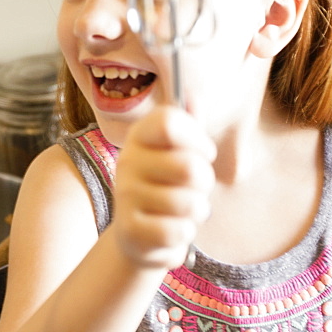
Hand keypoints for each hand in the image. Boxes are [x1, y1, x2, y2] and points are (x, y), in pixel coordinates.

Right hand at [110, 106, 215, 268]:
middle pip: (190, 167)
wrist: (137, 236)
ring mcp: (126, 196)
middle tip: (194, 187)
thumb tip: (194, 96)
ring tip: (182, 209)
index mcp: (140, 136)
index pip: (170, 122)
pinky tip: (171, 229)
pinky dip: (184, 233)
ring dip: (197, 210)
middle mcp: (127, 161)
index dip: (197, 137)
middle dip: (205, 182)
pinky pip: (179, 231)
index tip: (204, 151)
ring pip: (190, 202)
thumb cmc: (167, 186)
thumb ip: (188, 125)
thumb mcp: (177, 152)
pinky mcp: (130, 230)